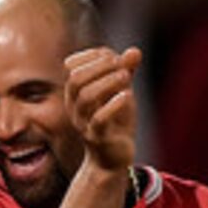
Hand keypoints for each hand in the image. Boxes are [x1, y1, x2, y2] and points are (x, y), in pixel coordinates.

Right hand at [65, 45, 141, 173]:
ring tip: (127, 77)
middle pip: (76, 79)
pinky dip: (113, 105)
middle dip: (100, 67)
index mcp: (76, 94)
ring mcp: (83, 122)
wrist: (114, 157)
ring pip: (85, 97)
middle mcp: (75, 107)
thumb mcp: (122, 92)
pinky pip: (99, 120)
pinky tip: (127, 96)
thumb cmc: (116, 122)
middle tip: (123, 67)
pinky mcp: (96, 137)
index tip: (116, 58)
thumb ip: (125, 71)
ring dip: (108, 82)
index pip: (74, 66)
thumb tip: (134, 51)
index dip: (94, 56)